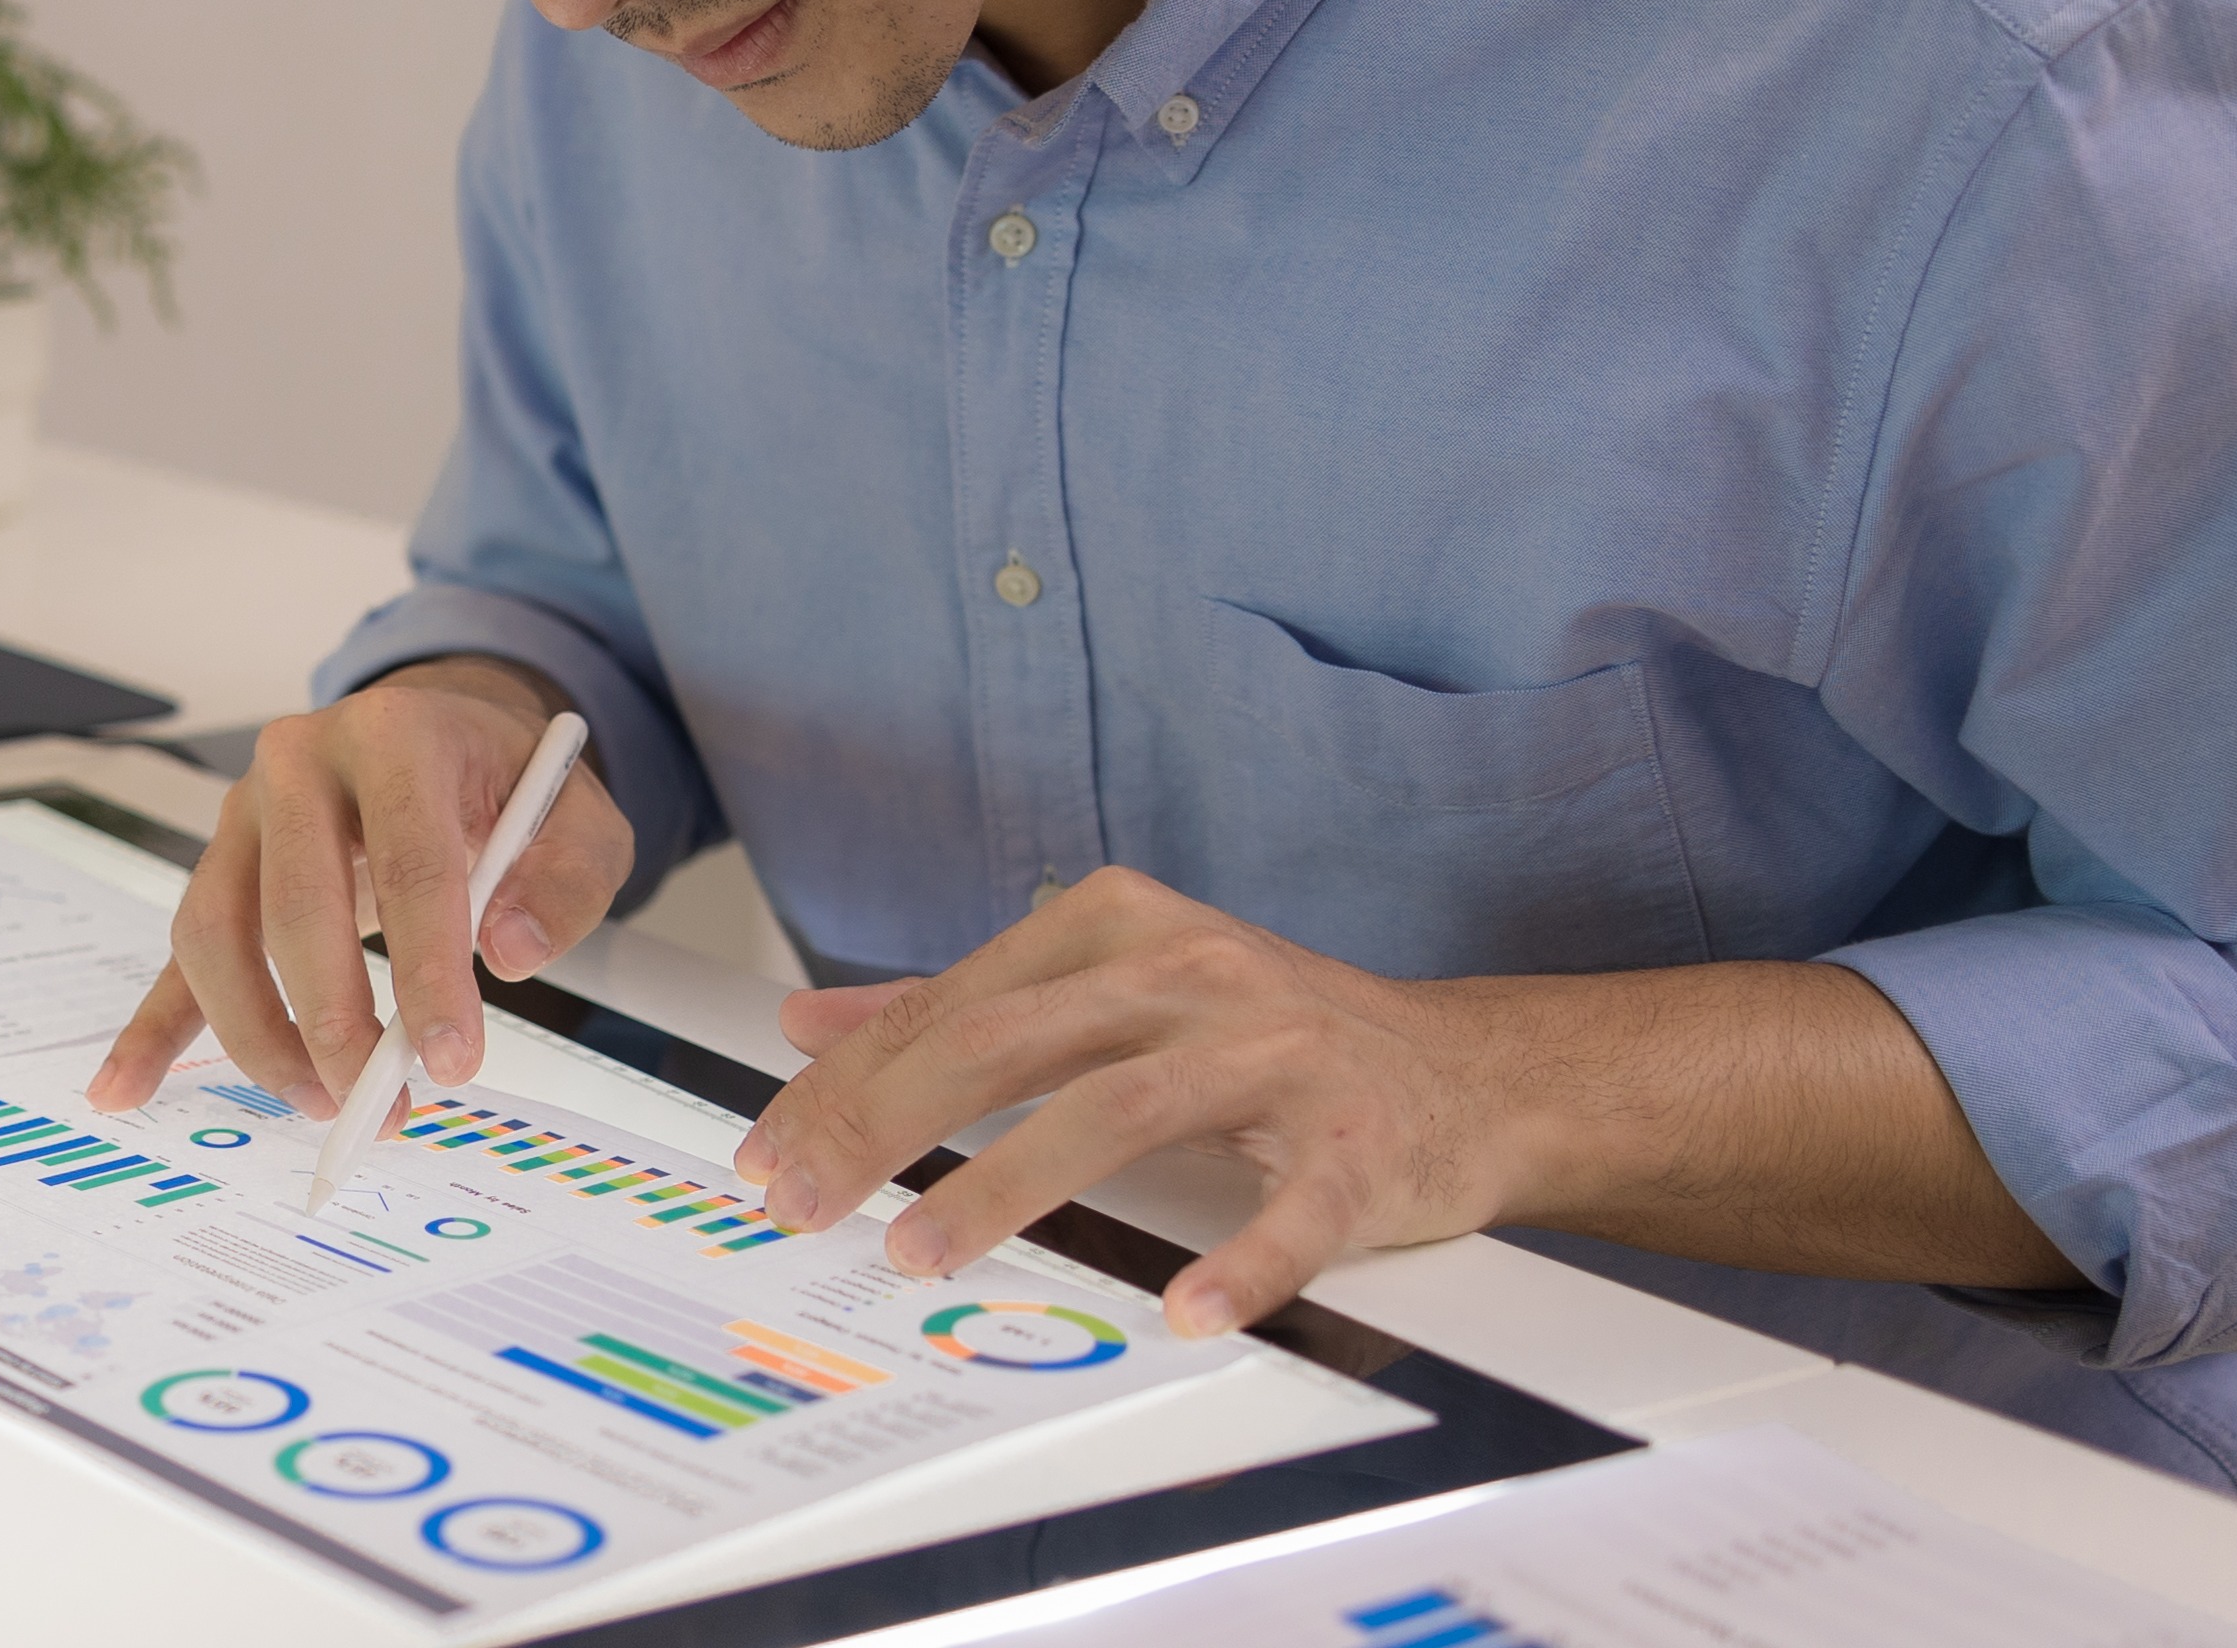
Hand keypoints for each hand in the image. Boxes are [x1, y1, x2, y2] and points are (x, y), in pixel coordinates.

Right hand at [83, 657, 637, 1111]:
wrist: (442, 728)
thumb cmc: (503, 779)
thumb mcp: (579, 812)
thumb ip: (565, 880)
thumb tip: (512, 953)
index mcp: (393, 735)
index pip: (408, 865)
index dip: (428, 973)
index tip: (452, 1061)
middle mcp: (298, 764)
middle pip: (294, 907)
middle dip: (332, 1022)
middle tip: (378, 1103)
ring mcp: (244, 816)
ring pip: (217, 935)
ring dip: (259, 1036)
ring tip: (318, 1103)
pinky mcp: (223, 867)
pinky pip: (180, 955)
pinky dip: (150, 1029)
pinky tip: (124, 1089)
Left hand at [732, 868, 1516, 1335]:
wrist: (1469, 1071)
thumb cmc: (1268, 1033)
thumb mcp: (1109, 988)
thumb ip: (962, 1004)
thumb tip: (805, 1023)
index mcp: (1117, 925)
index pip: (951, 1005)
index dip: (846, 1080)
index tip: (766, 1148)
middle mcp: (1192, 971)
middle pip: (1006, 1044)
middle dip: (885, 1124)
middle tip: (802, 1201)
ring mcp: (1279, 1051)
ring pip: (1118, 1111)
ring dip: (1007, 1186)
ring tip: (921, 1252)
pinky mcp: (1359, 1141)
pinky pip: (1292, 1208)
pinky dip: (1241, 1261)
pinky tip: (1183, 1311)